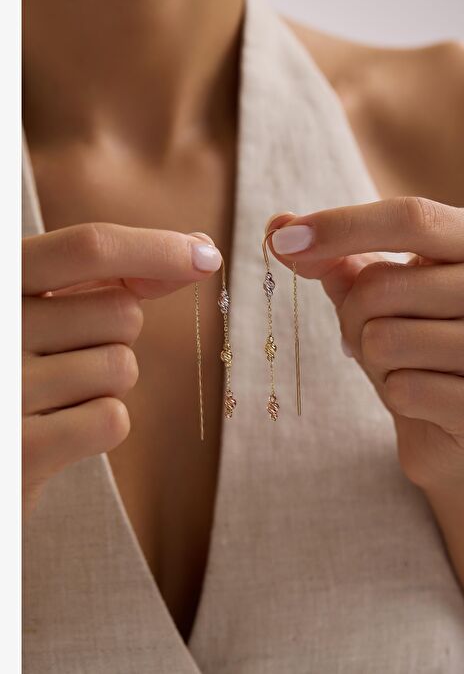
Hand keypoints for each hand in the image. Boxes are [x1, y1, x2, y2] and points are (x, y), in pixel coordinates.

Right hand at [22, 223, 221, 515]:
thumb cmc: (26, 367)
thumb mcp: (48, 307)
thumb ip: (112, 275)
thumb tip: (202, 249)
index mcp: (0, 278)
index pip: (88, 248)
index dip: (156, 249)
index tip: (207, 258)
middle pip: (121, 312)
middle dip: (116, 336)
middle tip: (68, 356)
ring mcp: (6, 388)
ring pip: (121, 367)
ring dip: (106, 384)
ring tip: (57, 394)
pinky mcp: (21, 450)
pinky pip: (111, 419)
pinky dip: (100, 426)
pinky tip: (58, 429)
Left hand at [267, 197, 463, 490]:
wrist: (462, 420)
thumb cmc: (420, 344)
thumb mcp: (385, 293)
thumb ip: (339, 260)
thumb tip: (278, 226)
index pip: (411, 218)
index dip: (341, 226)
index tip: (283, 239)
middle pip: (379, 286)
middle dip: (353, 316)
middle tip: (375, 334)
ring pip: (382, 341)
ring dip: (373, 360)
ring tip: (405, 365)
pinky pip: (403, 390)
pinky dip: (396, 397)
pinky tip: (425, 399)